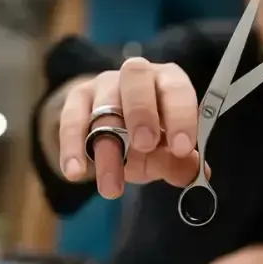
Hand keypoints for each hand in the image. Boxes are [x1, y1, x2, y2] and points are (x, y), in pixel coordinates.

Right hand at [53, 58, 204, 198]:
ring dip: (106, 148)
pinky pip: (71, 119)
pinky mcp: (77, 98)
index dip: (181, 116)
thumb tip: (191, 172)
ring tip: (111, 187)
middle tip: (144, 146)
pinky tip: (75, 173)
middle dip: (141, 112)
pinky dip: (72, 148)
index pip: (177, 89)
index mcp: (168, 82)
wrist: (114, 130)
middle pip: (136, 80)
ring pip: (102, 107)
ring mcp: (104, 84)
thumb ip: (179, 162)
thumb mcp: (166, 152)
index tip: (181, 148)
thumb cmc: (149, 137)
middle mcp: (137, 75)